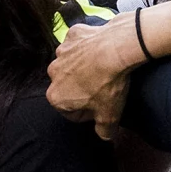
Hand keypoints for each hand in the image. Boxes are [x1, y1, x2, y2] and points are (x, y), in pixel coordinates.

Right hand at [48, 9, 148, 139]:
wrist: (118, 47)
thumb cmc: (109, 83)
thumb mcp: (110, 115)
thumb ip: (104, 131)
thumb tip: (105, 136)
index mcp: (56, 97)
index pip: (70, 112)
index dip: (88, 113)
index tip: (102, 109)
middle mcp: (53, 74)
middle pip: (68, 87)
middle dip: (82, 89)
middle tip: (105, 88)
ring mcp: (61, 52)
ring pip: (72, 65)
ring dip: (84, 68)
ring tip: (105, 69)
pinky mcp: (72, 35)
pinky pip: (79, 44)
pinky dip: (88, 48)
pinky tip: (102, 50)